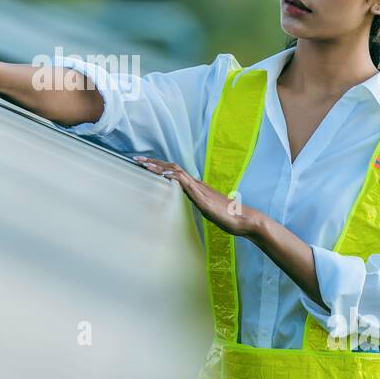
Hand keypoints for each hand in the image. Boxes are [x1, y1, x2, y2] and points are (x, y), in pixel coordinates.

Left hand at [131, 155, 262, 236]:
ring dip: (159, 168)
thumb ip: (194, 200)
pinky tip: (165, 175)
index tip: (142, 163)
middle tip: (135, 159)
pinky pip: (187, 185)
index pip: (173, 171)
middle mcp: (196, 184)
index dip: (157, 166)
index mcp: (195, 186)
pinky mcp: (203, 198)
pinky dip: (175, 178)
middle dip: (153, 163)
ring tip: (144, 165)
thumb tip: (184, 199)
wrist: (244, 220)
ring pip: (177, 173)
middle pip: (172, 167)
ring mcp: (200, 190)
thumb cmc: (226, 216)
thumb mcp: (204, 207)